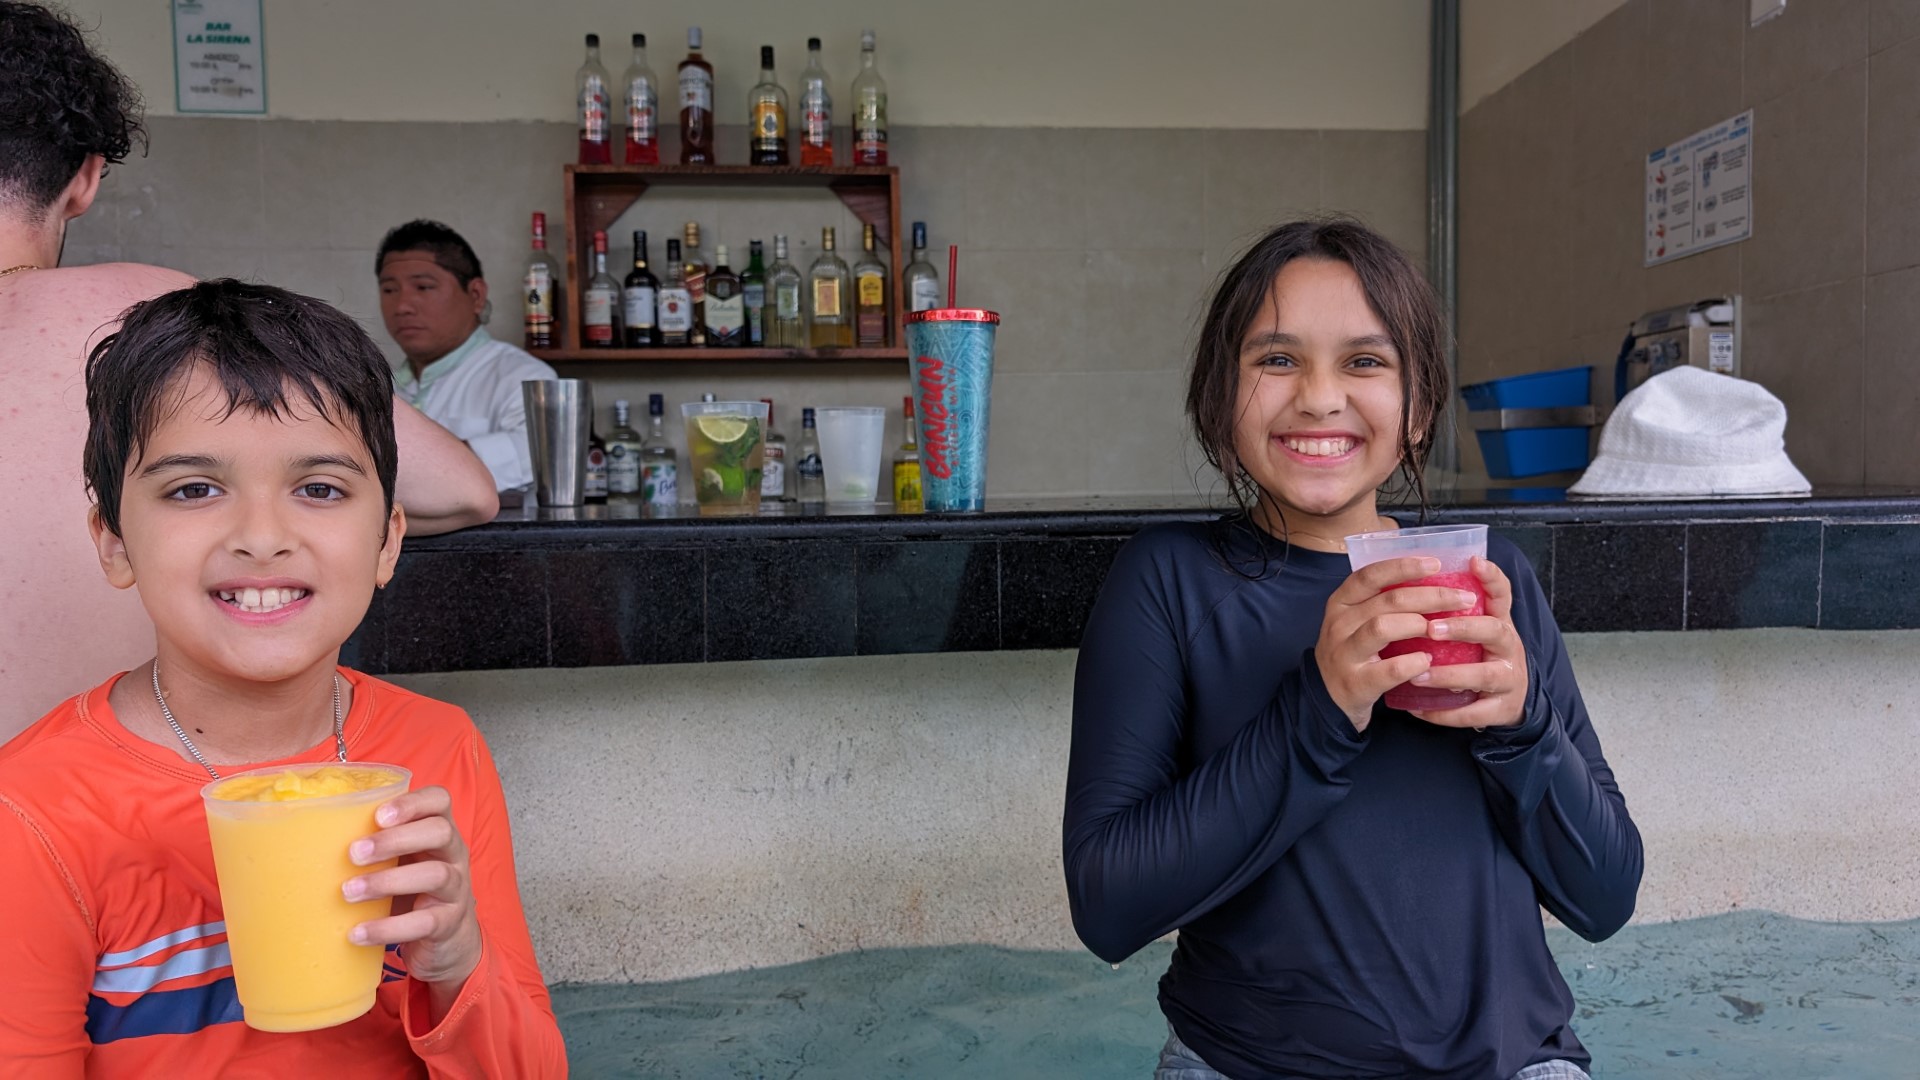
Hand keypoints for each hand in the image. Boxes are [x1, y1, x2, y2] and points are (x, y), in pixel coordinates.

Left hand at [344, 787, 481, 1006]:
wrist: (446, 942)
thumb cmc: (410, 892)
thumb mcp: (398, 862)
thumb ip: (370, 848)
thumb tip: (290, 840)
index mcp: (438, 832)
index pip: (439, 801)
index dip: (412, 803)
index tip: (378, 815)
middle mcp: (453, 854)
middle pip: (439, 832)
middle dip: (395, 839)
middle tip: (353, 854)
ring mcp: (456, 889)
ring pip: (435, 875)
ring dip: (387, 881)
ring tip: (348, 892)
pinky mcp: (448, 923)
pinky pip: (424, 922)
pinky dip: (388, 928)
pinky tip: (357, 932)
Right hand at [1316, 556, 1482, 732]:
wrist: (1325, 699)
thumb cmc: (1353, 654)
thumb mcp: (1356, 622)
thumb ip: (1382, 603)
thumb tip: (1433, 581)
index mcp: (1341, 603)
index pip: (1370, 575)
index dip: (1403, 566)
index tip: (1436, 563)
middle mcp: (1339, 624)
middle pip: (1388, 600)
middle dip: (1431, 596)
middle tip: (1463, 598)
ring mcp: (1345, 654)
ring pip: (1383, 627)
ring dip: (1419, 624)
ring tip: (1442, 628)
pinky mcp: (1355, 683)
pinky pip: (1388, 669)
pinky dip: (1412, 663)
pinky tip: (1427, 660)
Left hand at [1405, 556, 1528, 729]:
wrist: (1508, 702)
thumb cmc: (1481, 657)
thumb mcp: (1474, 630)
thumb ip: (1452, 610)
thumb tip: (1410, 580)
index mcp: (1500, 622)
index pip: (1502, 594)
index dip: (1491, 577)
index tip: (1474, 561)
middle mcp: (1509, 647)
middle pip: (1494, 631)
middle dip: (1464, 628)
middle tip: (1432, 628)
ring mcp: (1508, 679)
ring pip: (1484, 675)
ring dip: (1449, 675)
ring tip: (1418, 675)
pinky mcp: (1501, 709)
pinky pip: (1474, 713)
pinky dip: (1446, 713)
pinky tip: (1420, 710)